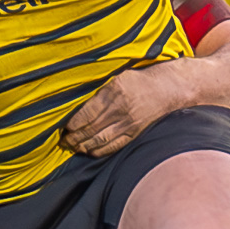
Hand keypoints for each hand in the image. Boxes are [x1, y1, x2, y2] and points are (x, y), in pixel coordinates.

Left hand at [62, 65, 182, 156]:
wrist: (165, 90)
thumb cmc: (138, 81)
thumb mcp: (117, 77)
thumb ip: (100, 91)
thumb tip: (77, 103)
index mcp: (115, 92)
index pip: (88, 112)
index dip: (74, 123)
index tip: (65, 127)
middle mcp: (121, 110)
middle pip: (92, 128)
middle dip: (75, 137)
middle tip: (64, 141)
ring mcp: (128, 123)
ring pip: (101, 139)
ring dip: (84, 146)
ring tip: (73, 147)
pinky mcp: (134, 133)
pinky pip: (114, 145)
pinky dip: (100, 151)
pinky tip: (90, 151)